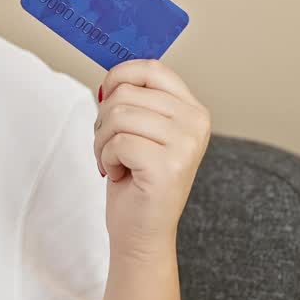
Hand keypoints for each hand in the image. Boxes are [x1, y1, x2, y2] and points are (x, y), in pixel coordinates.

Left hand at [93, 59, 210, 260]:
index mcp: (193, 110)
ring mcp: (186, 144)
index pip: (151, 68)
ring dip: (102, 141)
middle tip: (110, 147)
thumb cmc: (136, 179)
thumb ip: (134, 100)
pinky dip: (106, 158)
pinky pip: (117, 142)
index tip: (105, 97)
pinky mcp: (168, 166)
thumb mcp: (141, 130)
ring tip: (115, 161)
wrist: (142, 232)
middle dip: (104, 120)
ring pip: (118, 116)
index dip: (119, 76)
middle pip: (126, 93)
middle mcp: (196, 123)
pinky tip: (119, 174)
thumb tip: (110, 78)